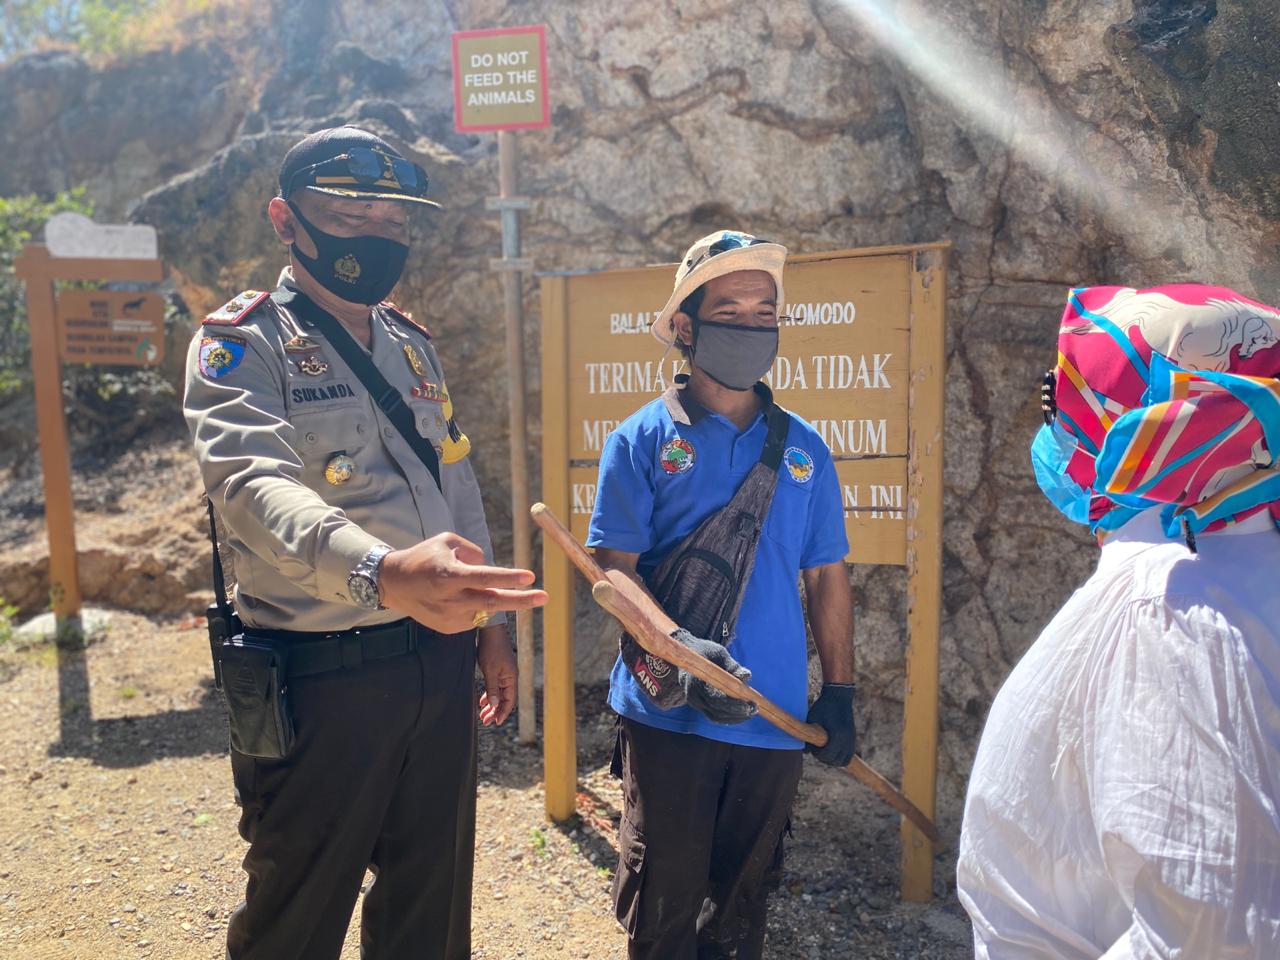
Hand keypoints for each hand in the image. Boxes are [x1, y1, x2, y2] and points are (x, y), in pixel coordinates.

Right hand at [380, 532, 547, 633]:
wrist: (394, 584)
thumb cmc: (424, 557)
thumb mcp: (446, 541)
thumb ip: (473, 551)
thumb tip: (492, 567)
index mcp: (448, 574)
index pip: (483, 577)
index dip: (507, 578)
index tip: (529, 576)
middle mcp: (449, 598)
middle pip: (492, 602)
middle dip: (521, 600)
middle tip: (545, 597)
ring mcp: (450, 617)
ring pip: (484, 608)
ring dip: (490, 597)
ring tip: (464, 584)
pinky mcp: (449, 629)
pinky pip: (474, 616)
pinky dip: (475, 605)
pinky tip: (457, 597)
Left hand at [476, 624, 516, 725]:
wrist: (490, 630)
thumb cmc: (491, 648)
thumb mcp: (490, 670)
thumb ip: (492, 688)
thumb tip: (493, 705)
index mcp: (511, 678)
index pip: (509, 700)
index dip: (502, 712)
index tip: (495, 722)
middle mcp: (510, 677)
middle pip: (504, 698)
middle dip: (495, 711)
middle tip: (485, 721)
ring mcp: (504, 672)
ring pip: (499, 693)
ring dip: (491, 704)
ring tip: (482, 714)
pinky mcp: (498, 668)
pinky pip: (495, 686)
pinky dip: (489, 694)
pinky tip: (482, 700)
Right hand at [672, 628, 756, 724]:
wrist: (686, 655)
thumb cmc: (705, 652)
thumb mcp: (719, 653)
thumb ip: (733, 665)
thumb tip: (746, 677)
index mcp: (696, 680)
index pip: (716, 699)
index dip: (734, 704)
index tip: (751, 703)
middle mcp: (693, 695)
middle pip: (717, 711)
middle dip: (738, 713)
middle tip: (754, 708)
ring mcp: (695, 702)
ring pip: (716, 717)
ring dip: (735, 717)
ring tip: (751, 711)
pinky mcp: (699, 706)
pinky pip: (714, 716)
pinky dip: (729, 717)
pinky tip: (742, 713)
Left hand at [805, 683, 855, 765]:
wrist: (839, 697)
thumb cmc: (823, 707)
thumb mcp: (812, 719)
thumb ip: (808, 736)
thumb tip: (805, 752)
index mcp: (837, 735)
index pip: (827, 755)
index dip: (818, 754)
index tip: (813, 748)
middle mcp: (847, 740)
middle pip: (836, 761)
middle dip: (825, 758)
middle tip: (817, 750)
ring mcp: (851, 739)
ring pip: (844, 760)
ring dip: (834, 759)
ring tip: (825, 751)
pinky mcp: (853, 738)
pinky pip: (849, 755)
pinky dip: (841, 756)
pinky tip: (832, 750)